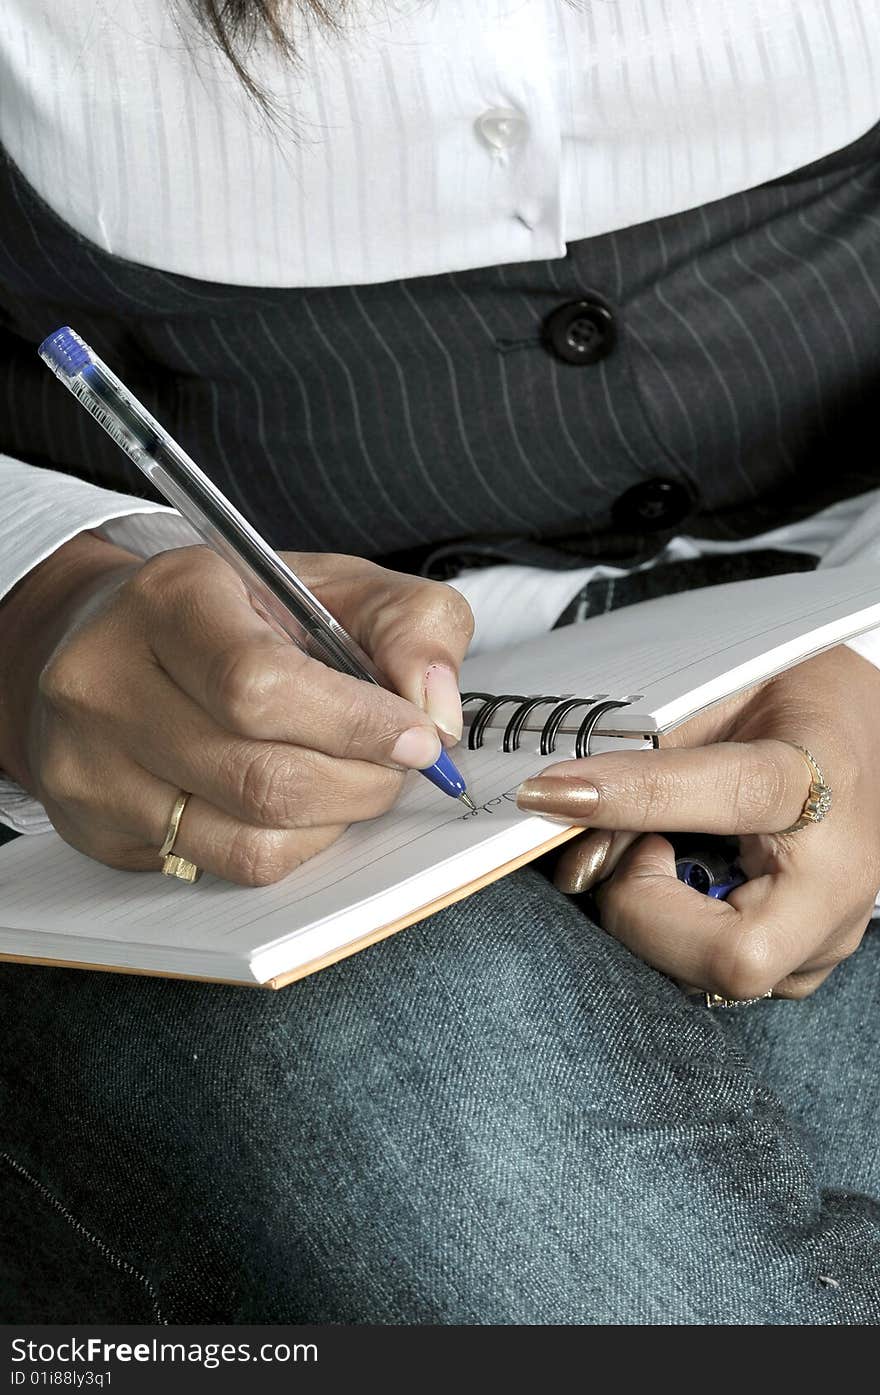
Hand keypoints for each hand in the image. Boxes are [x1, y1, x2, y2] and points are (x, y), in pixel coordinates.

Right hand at [0, 532, 472, 883]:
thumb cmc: (244, 612)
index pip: (259, 685)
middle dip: (361, 782)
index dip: (356, 725)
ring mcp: (90, 761)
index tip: (418, 737)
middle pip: (260, 776)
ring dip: (333, 822)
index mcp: (171, 598)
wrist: (121, 637)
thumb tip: (435, 712)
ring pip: (247, 838)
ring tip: (353, 782)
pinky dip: (292, 847)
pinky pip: (224, 868)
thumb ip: (415, 625)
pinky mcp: (96, 825)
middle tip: (398, 765)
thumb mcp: (340, 586)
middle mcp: (107, 679)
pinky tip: (302, 806)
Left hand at [515, 646, 879, 1000]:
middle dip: (643, 908)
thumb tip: (560, 808)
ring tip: (660, 853)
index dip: (633, 798)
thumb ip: (646, 758)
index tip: (553, 793)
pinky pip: (715, 978)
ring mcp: (830, 935)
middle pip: (730, 957)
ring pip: (714, 980)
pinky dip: (672, 935)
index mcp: (825, 783)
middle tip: (636, 844)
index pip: (731, 798)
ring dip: (653, 924)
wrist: (859, 727)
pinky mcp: (806, 962)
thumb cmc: (788, 701)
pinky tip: (683, 880)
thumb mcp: (717, 698)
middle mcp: (841, 881)